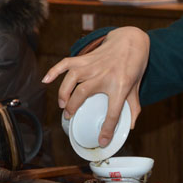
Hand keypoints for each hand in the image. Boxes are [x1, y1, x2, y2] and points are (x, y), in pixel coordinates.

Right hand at [42, 26, 149, 145]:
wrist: (131, 41)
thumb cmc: (134, 66)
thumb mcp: (136, 87)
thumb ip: (133, 107)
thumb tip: (130, 127)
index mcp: (121, 85)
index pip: (113, 111)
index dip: (107, 129)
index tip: (101, 140)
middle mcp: (105, 75)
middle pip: (83, 93)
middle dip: (73, 107)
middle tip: (69, 116)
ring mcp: (94, 65)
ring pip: (72, 78)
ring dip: (63, 92)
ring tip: (62, 104)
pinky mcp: (86, 58)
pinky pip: (66, 63)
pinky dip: (54, 71)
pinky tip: (46, 81)